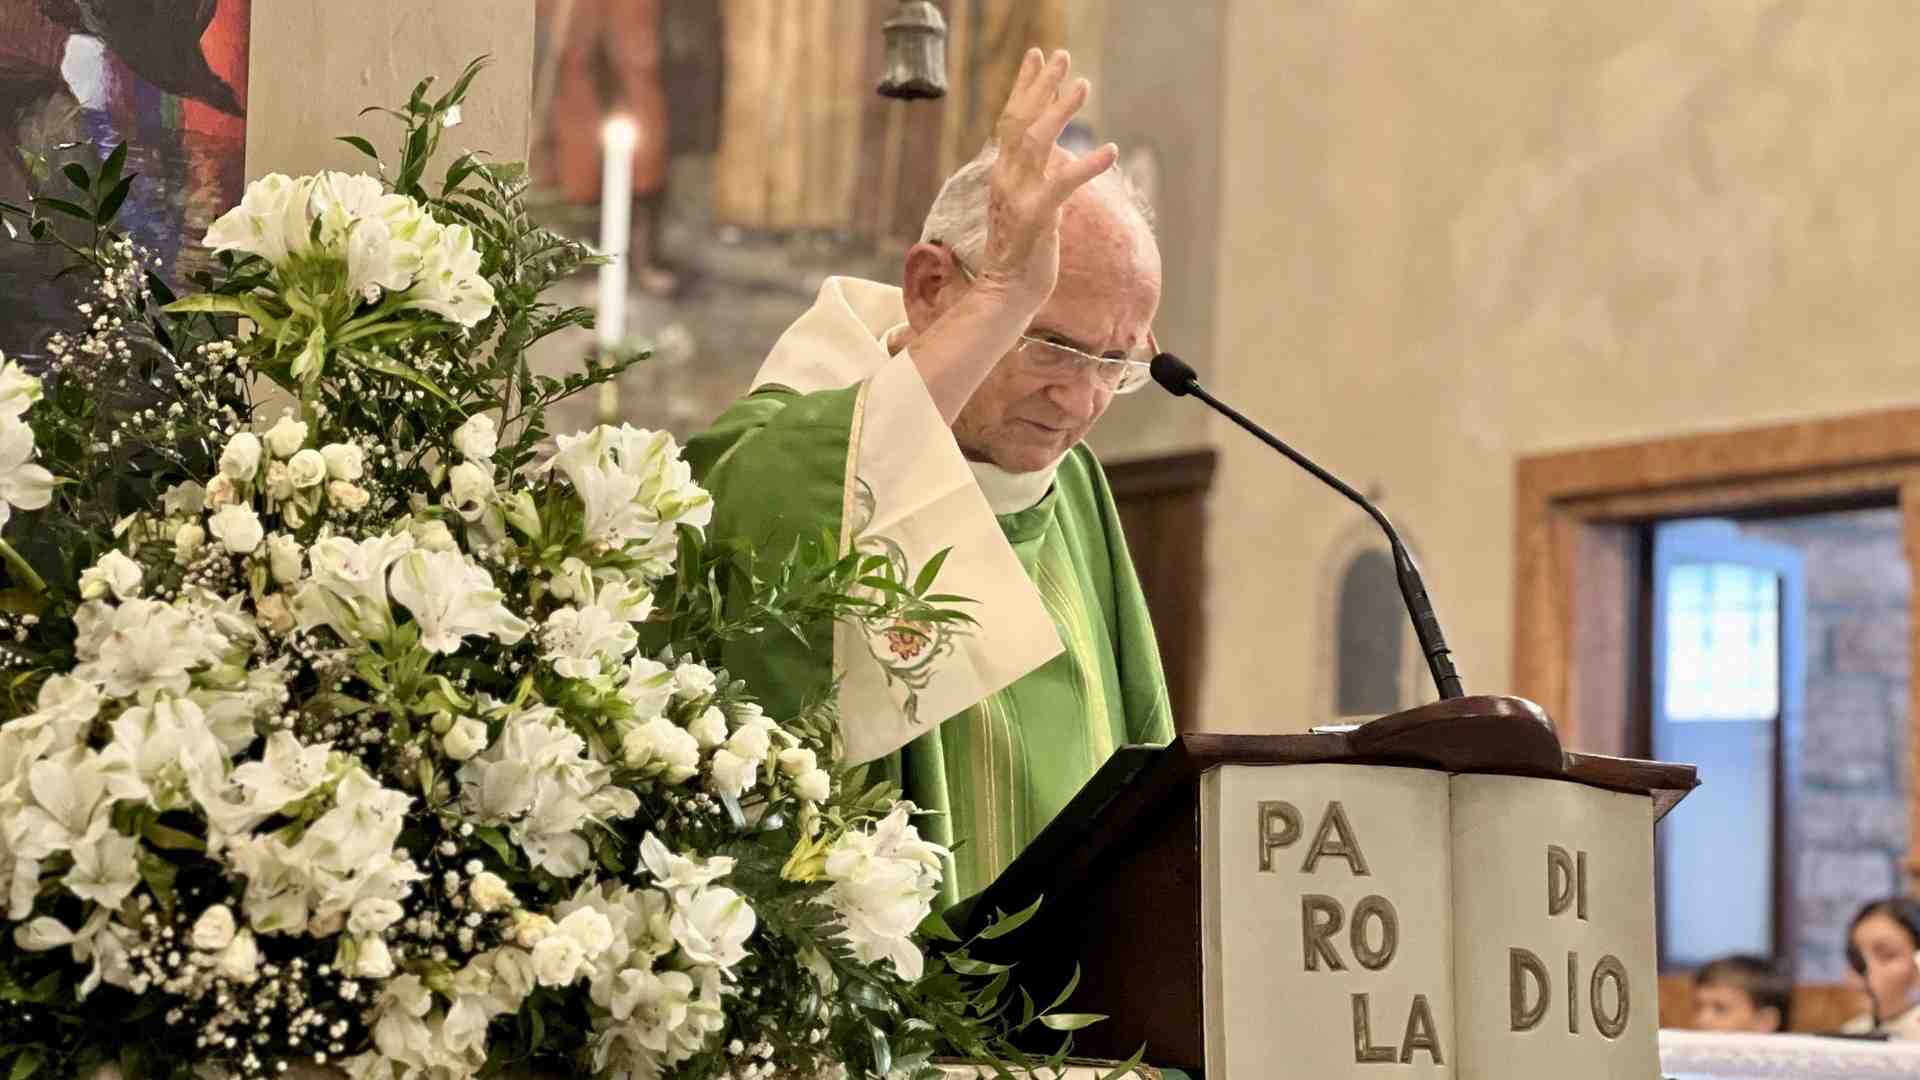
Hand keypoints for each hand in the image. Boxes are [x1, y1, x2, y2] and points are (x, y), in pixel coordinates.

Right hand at [976, 49, 1118, 310]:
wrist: (1007, 293)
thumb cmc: (1022, 252)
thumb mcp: (1027, 203)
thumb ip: (1036, 174)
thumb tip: (1054, 149)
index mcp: (1002, 174)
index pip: (1010, 120)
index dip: (1024, 86)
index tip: (1038, 57)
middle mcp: (1005, 179)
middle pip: (1019, 120)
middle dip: (1041, 85)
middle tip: (1061, 55)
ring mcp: (1018, 198)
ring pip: (1035, 141)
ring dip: (1060, 110)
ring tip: (1082, 84)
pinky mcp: (1036, 219)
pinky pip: (1062, 184)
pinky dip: (1086, 165)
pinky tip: (1109, 150)